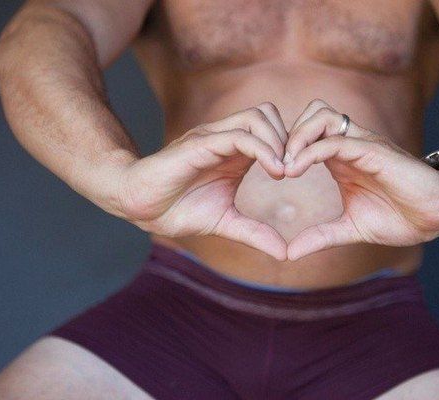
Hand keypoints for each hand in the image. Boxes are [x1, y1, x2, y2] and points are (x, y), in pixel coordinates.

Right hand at [116, 103, 287, 259]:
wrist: (139, 206)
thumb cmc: (177, 209)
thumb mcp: (225, 223)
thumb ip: (255, 233)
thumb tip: (284, 253)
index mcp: (235, 154)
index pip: (273, 129)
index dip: (291, 146)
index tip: (299, 173)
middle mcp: (226, 139)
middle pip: (268, 114)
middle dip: (289, 138)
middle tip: (294, 169)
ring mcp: (213, 138)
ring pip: (257, 117)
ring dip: (278, 141)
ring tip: (283, 172)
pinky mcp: (200, 144)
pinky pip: (238, 135)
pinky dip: (262, 149)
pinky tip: (274, 172)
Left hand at [283, 100, 438, 260]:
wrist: (438, 215)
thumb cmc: (400, 217)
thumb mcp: (350, 228)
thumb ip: (320, 236)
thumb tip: (289, 254)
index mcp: (342, 160)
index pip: (307, 134)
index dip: (284, 147)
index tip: (269, 173)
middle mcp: (351, 145)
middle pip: (311, 114)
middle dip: (287, 135)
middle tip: (274, 166)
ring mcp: (363, 145)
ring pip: (322, 117)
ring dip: (297, 136)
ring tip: (285, 166)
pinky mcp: (375, 152)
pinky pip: (338, 140)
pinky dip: (312, 150)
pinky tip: (296, 170)